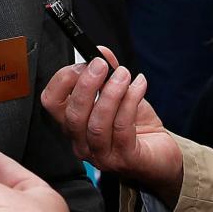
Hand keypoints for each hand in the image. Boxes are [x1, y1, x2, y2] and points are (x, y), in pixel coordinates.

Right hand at [41, 46, 183, 205]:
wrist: (161, 154)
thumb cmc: (136, 126)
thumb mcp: (120, 94)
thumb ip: (108, 73)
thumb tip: (101, 51)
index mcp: (73, 124)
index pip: (51, 102)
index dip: (62, 79)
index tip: (83, 61)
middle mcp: (81, 142)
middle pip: (72, 114)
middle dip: (86, 84)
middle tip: (101, 64)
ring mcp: (102, 155)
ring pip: (97, 123)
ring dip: (111, 93)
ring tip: (124, 74)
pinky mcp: (125, 160)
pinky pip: (123, 128)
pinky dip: (131, 101)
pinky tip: (139, 86)